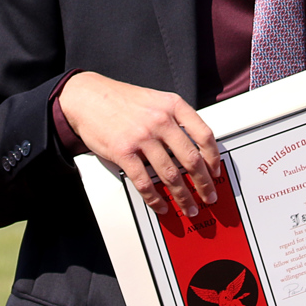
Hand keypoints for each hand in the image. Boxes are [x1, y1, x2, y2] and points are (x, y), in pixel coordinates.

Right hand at [60, 72, 221, 217]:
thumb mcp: (157, 100)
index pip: (204, 135)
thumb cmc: (123, 100)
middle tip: (210, 197)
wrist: (88, 97)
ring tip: (189, 207)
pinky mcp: (123, 152)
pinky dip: (155, 199)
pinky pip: (144, 182)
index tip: (216, 171)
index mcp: (174, 106)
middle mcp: (161, 120)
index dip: (214, 157)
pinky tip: (161, 206)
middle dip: (204, 183)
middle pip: (191, 159)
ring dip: (182, 196)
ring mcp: (142, 137)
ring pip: (170, 174)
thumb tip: (196, 145)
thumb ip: (176, 118)